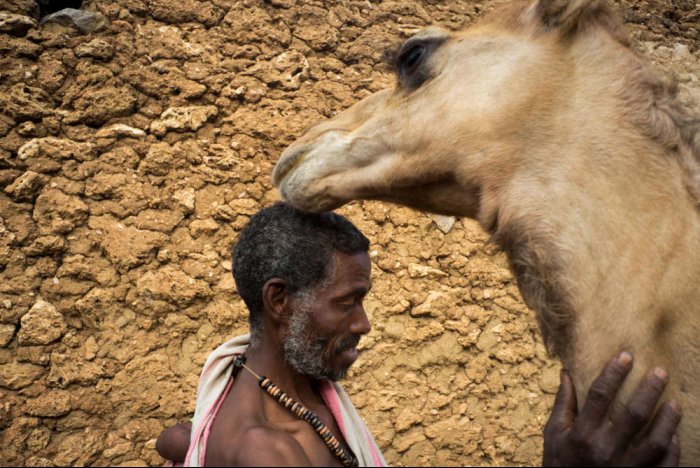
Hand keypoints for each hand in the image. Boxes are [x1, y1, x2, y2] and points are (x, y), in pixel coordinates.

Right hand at [543, 352, 681, 466]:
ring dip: (668, 420)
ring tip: (674, 403)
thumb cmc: (560, 462)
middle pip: (633, 414)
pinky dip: (671, 450)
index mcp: (582, 433)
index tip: (625, 355)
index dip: (613, 373)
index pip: (600, 395)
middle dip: (649, 390)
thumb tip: (566, 372)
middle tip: (660, 372)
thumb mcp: (554, 433)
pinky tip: (674, 435)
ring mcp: (625, 467)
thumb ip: (563, 403)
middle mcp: (604, 449)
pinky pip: (662, 465)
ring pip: (655, 441)